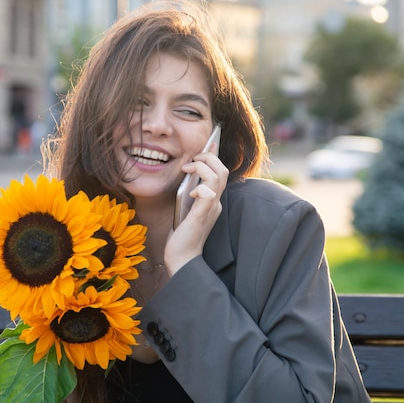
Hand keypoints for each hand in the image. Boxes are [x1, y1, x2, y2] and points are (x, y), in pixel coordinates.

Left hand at [164, 144, 227, 275]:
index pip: (219, 172)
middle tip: (192, 160)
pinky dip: (199, 186)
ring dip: (202, 167)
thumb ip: (189, 194)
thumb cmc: (181, 236)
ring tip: (188, 168)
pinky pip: (208, 192)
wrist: (182, 259)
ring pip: (218, 176)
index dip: (214, 156)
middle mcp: (216, 203)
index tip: (209, 143)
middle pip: (222, 170)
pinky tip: (189, 192)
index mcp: (212, 201)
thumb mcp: (185, 209)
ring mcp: (211, 208)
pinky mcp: (202, 214)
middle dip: (208, 158)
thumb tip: (186, 176)